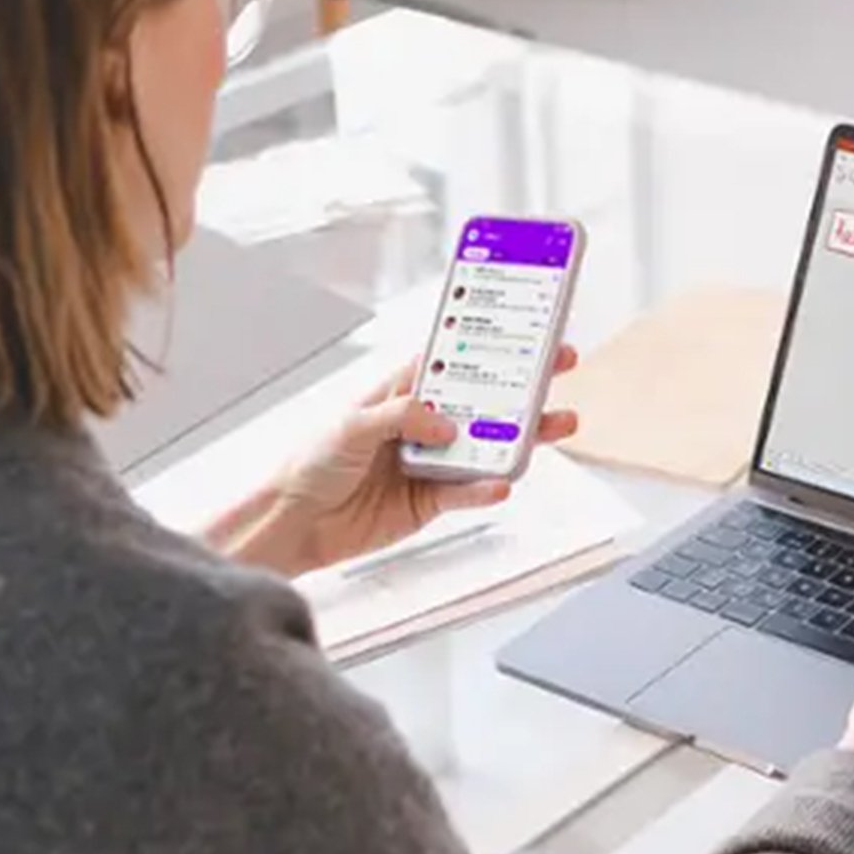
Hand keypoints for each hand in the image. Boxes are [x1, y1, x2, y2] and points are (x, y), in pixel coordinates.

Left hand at [206, 348, 579, 576]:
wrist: (295, 522)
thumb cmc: (310, 464)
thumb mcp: (350, 425)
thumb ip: (400, 417)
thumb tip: (444, 422)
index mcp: (402, 393)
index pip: (452, 361)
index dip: (487, 344)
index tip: (523, 330)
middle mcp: (422, 425)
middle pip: (482, 400)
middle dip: (522, 385)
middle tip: (558, 367)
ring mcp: (430, 462)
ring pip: (487, 446)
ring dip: (521, 437)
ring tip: (555, 425)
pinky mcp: (431, 502)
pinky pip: (467, 492)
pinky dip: (486, 488)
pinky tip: (502, 482)